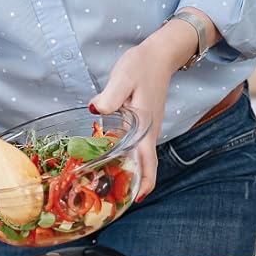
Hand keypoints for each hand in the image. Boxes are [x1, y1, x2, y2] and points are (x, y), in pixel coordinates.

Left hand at [89, 18, 201, 199]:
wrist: (159, 54)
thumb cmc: (142, 65)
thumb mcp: (123, 78)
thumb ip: (111, 96)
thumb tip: (96, 110)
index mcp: (146, 127)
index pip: (149, 163)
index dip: (145, 183)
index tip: (136, 200)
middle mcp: (148, 132)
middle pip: (144, 166)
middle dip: (132, 186)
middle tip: (111, 201)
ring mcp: (146, 129)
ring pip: (139, 158)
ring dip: (128, 173)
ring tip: (105, 186)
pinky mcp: (141, 123)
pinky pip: (134, 147)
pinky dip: (124, 158)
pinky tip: (107, 159)